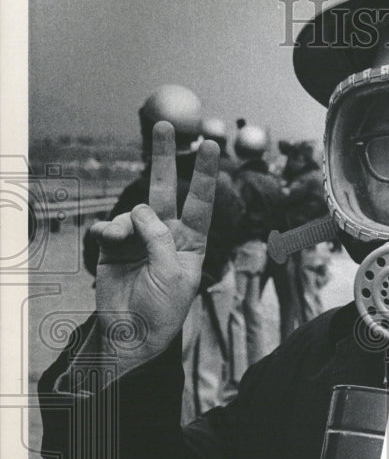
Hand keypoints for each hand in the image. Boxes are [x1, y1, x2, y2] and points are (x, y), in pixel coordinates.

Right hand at [89, 122, 218, 364]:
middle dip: (166, 157)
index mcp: (191, 243)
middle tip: (165, 124)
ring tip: (126, 247)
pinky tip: (109, 244)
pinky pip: (109, 226)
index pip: (201, 203)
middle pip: (167, 189)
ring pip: (134, 210)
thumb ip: (161, 239)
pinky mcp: (114, 245)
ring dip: (129, 225)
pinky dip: (108, 233)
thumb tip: (142, 210)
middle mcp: (166, 235)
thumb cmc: (161, 310)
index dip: (205, 174)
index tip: (210, 146)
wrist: (129, 334)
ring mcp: (139, 238)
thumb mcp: (173, 276)